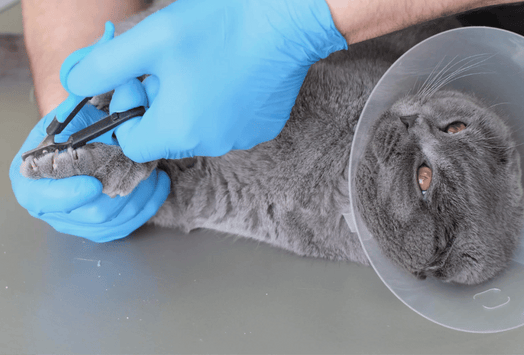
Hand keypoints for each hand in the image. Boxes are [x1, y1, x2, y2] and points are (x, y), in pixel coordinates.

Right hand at [10, 26, 169, 242]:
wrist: (92, 136)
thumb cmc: (83, 120)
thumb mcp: (80, 104)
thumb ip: (86, 87)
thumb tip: (106, 54)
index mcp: (35, 169)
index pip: (38, 194)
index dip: (63, 194)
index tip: (92, 185)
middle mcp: (53, 196)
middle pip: (80, 216)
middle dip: (114, 195)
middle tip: (137, 174)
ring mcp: (77, 213)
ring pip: (105, 225)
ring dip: (133, 202)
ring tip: (151, 178)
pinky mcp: (102, 221)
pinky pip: (121, 228)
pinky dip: (143, 209)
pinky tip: (157, 188)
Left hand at [64, 0, 346, 161]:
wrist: (287, 20)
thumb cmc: (221, 27)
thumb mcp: (149, 39)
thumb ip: (104, 67)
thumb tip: (77, 85)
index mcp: (178, 131)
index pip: (132, 142)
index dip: (127, 110)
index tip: (140, 77)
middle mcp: (211, 145)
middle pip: (166, 136)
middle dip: (159, 105)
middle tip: (172, 66)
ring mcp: (241, 139)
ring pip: (198, 130)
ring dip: (190, 104)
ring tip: (204, 66)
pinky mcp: (263, 128)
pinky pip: (228, 125)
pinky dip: (221, 106)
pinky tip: (231, 74)